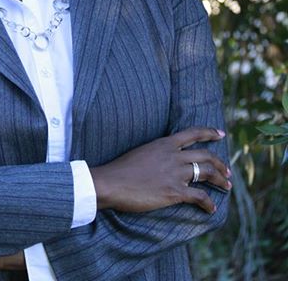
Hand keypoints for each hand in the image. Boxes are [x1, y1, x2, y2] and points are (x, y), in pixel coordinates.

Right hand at [90, 126, 230, 214]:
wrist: (112, 182)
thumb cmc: (121, 168)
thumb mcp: (142, 152)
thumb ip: (157, 154)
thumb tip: (163, 160)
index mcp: (164, 143)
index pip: (192, 133)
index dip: (209, 132)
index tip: (220, 134)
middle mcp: (173, 155)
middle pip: (206, 155)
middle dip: (220, 164)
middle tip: (228, 171)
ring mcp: (175, 173)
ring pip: (207, 173)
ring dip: (220, 180)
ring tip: (227, 186)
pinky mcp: (174, 191)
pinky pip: (199, 197)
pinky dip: (208, 203)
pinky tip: (211, 208)